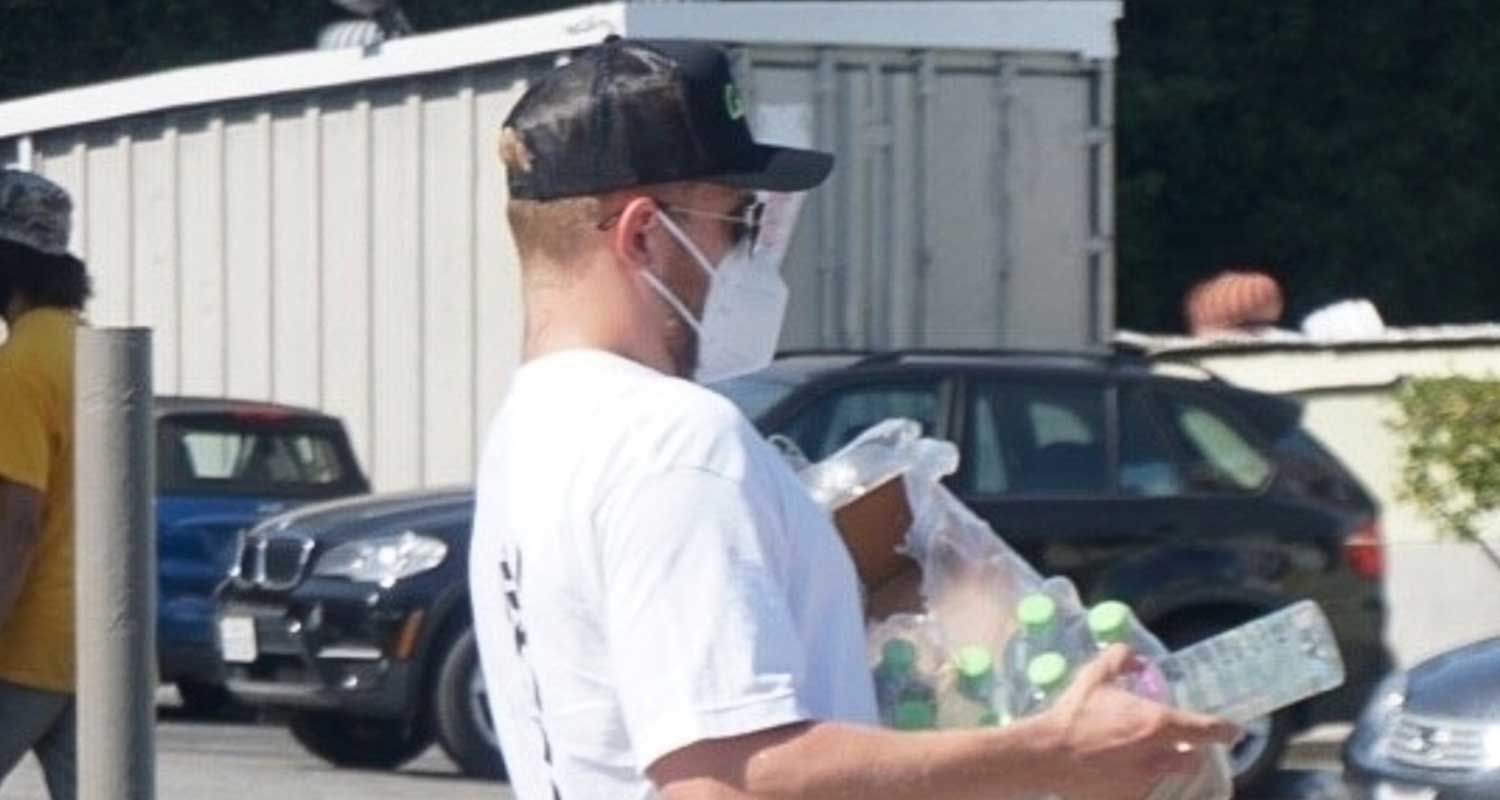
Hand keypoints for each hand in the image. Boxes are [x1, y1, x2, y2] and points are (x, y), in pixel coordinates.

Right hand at [1034, 644, 1238, 799]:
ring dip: (1166, 770)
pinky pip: (1148, 794)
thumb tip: (1135, 656)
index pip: (1206, 730)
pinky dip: (1144, 785)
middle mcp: (1159, 757)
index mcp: (1157, 724)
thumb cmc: (1073, 714)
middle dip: (1189, 753)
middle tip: (1177, 746)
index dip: (1224, 730)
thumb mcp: (1094, 677)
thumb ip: (1118, 659)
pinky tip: (1126, 776)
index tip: (1231, 731)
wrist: (1046, 755)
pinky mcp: (1130, 799)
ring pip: (1171, 780)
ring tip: (1150, 763)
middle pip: (1193, 761)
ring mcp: (1146, 783)